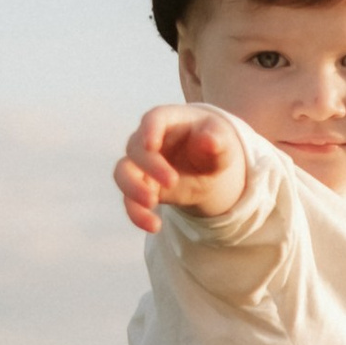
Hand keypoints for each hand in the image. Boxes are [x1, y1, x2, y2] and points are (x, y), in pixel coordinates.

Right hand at [116, 103, 246, 234]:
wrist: (208, 167)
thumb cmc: (214, 145)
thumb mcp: (223, 142)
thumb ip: (217, 141)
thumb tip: (208, 141)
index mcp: (169, 121)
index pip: (154, 118)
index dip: (150, 129)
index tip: (151, 144)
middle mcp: (148, 140)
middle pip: (136, 148)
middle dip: (151, 166)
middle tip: (172, 182)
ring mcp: (141, 164)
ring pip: (122, 173)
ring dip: (133, 189)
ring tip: (152, 203)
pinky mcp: (140, 187)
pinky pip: (129, 200)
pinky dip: (137, 214)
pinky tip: (153, 226)